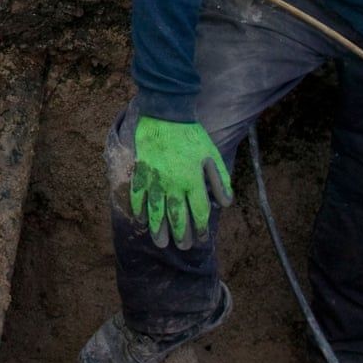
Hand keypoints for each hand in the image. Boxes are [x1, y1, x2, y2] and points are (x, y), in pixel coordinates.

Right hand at [125, 117, 232, 249]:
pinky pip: (137, 195)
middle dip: (180, 234)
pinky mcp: (141, 171)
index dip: (201, 228)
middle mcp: (173, 184)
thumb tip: (225, 203)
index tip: (201, 239)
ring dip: (158, 228)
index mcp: (193, 180)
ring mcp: (155, 179)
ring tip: (160, 243)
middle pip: (176, 216)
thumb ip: (220, 180)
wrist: (166, 115)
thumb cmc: (192, 135)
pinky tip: (140, 219)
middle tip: (182, 246)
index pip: (198, 212)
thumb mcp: (212, 155)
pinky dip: (138, 209)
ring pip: (155, 210)